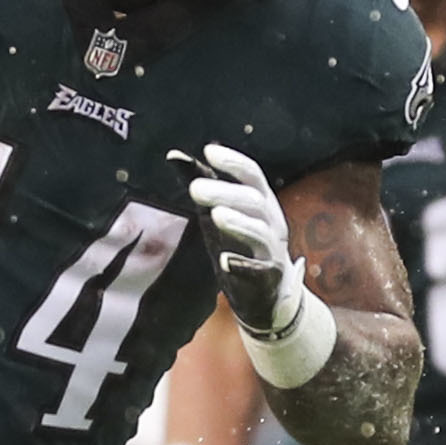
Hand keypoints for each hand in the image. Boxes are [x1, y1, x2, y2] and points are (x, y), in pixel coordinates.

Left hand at [174, 143, 307, 338]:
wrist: (267, 293)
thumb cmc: (241, 245)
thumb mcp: (220, 211)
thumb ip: (201, 184)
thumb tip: (173, 155)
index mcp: (261, 202)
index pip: (253, 175)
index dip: (233, 162)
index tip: (210, 152)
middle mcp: (272, 221)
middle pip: (254, 201)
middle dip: (225, 192)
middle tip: (195, 189)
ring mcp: (272, 250)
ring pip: (260, 232)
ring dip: (238, 222)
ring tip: (216, 216)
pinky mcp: (268, 277)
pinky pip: (260, 270)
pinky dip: (243, 265)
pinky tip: (225, 260)